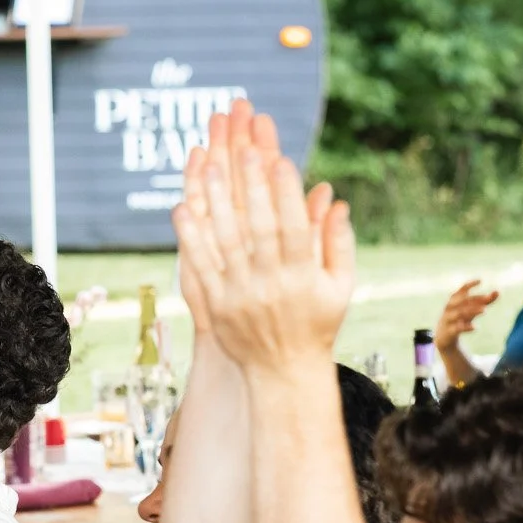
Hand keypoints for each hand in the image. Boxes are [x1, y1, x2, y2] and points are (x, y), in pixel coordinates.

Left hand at [173, 125, 353, 373]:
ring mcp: (239, 296)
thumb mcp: (340, 287)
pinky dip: (190, 238)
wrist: (283, 371)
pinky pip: (199, 267)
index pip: (295, 229)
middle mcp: (270, 286)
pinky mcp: (215, 306)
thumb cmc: (315, 323)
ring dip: (216, 204)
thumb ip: (338, 243)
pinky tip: (182, 208)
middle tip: (244, 150)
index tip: (281, 159)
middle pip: (259, 230)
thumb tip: (336, 199)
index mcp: (303, 278)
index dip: (287, 195)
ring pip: (226, 244)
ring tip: (208, 167)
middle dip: (252, 190)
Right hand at [437, 279, 500, 350]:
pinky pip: (456, 328)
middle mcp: (450, 309)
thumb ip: (484, 301)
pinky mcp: (448, 332)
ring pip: (459, 313)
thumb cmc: (459, 319)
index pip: (461, 291)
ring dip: (471, 310)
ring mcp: (448, 320)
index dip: (469, 285)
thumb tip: (498, 291)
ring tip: (485, 310)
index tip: (480, 281)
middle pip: (461, 301)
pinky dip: (465, 327)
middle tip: (487, 299)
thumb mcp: (471, 310)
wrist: (443, 337)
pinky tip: (474, 327)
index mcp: (454, 302)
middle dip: (474, 299)